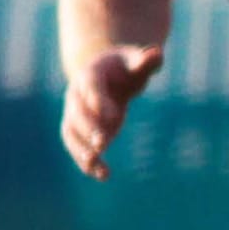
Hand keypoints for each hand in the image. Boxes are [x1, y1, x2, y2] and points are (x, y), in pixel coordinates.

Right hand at [61, 44, 162, 178]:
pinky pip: (78, 147)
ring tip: (95, 165)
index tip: (114, 117)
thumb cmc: (124, 67)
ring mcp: (75, 114)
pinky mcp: (80, 131)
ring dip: (80, 150)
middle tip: (103, 143)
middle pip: (77, 113)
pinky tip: (103, 176)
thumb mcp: (135, 61)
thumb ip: (144, 60)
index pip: (91, 88)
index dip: (99, 102)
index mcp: (90, 75)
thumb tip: (157, 53)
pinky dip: (88, 163)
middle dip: (88, 128)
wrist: (107, 75)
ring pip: (71, 133)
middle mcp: (76, 95)